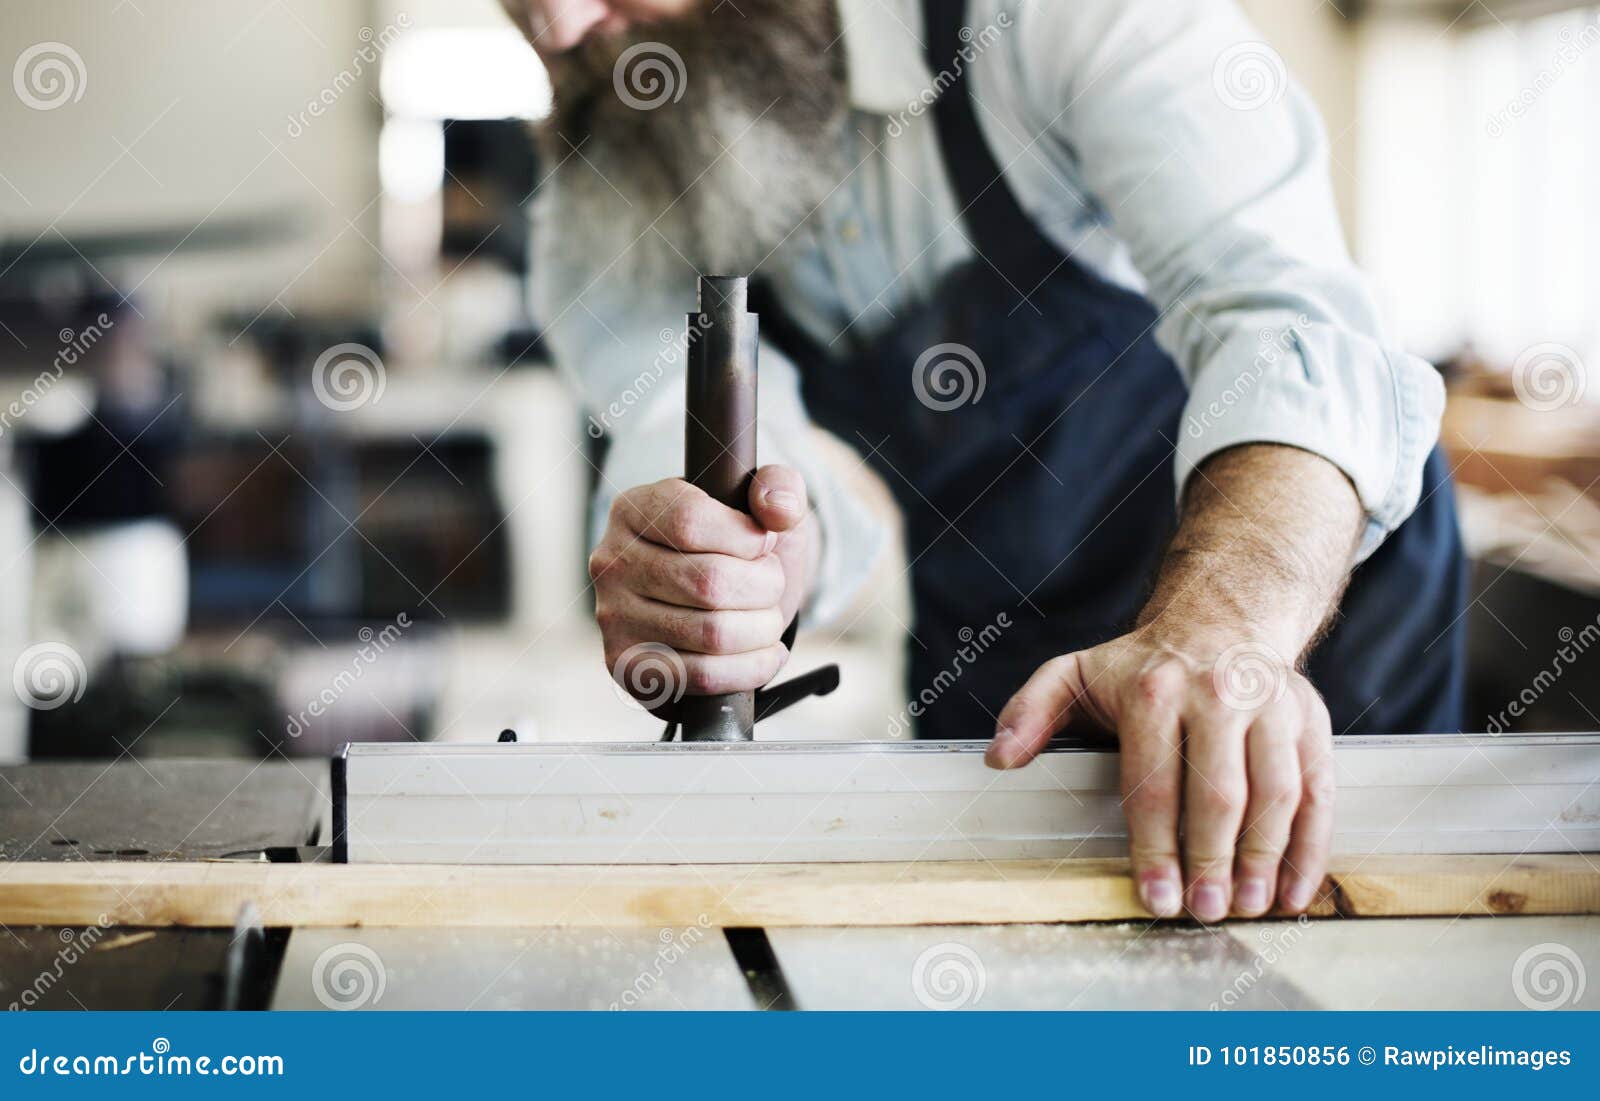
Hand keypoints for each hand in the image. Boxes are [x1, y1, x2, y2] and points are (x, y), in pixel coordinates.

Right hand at [589, 465, 817, 701]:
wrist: (714, 603)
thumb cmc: (735, 548)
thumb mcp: (759, 506)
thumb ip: (778, 487)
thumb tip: (777, 509)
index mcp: (634, 509)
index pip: (692, 521)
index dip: (746, 538)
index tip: (763, 544)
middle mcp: (613, 562)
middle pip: (709, 582)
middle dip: (764, 587)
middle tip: (771, 585)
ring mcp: (614, 618)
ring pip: (713, 634)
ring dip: (763, 628)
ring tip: (768, 617)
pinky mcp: (628, 666)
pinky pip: (703, 676)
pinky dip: (752, 667)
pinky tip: (764, 652)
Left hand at [987, 628, 1334, 922]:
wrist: (1222, 618)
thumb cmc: (1141, 664)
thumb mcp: (1075, 673)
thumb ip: (1031, 711)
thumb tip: (999, 758)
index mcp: (1154, 691)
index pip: (1153, 783)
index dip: (1155, 848)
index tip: (1156, 897)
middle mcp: (1218, 694)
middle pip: (1218, 794)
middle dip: (1211, 861)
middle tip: (1203, 912)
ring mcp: (1271, 705)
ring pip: (1276, 794)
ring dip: (1263, 859)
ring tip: (1247, 906)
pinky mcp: (1310, 720)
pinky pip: (1319, 789)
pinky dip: (1311, 846)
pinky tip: (1294, 890)